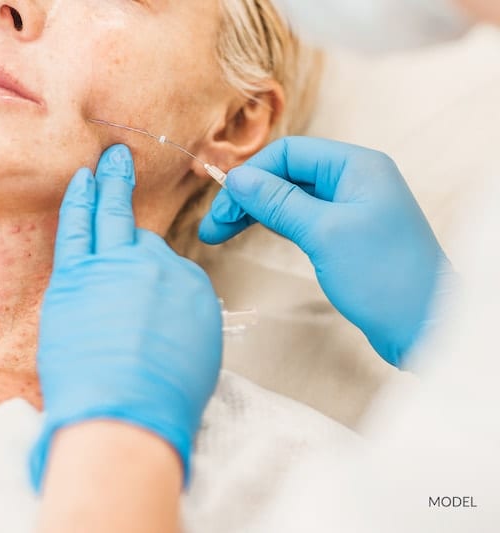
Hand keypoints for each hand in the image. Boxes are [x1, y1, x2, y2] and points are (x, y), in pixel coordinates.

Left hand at [30, 145, 221, 490]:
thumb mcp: (198, 358)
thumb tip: (165, 316)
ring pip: (111, 215)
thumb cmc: (162, 402)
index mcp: (190, 288)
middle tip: (123, 161)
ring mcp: (115, 267)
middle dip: (130, 191)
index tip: (135, 275)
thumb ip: (181, 324)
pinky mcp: (76, 277)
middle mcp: (157, 268)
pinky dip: (80, 200)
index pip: (164, 265)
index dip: (147, 270)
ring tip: (107, 158)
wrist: (126, 415)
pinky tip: (81, 180)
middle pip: (141, 231)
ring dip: (108, 182)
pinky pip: (77, 228)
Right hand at [199, 137, 450, 365]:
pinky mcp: (344, 235)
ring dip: (254, 213)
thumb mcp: (324, 233)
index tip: (222, 209)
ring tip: (218, 235)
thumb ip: (278, 202)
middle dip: (247, 197)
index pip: (289, 154)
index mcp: (356, 166)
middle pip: (286, 175)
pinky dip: (274, 225)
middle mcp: (353, 180)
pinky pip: (300, 219)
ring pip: (289, 198)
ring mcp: (349, 208)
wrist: (426, 327)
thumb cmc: (382, 275)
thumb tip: (236, 178)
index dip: (251, 176)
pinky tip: (250, 234)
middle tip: (211, 229)